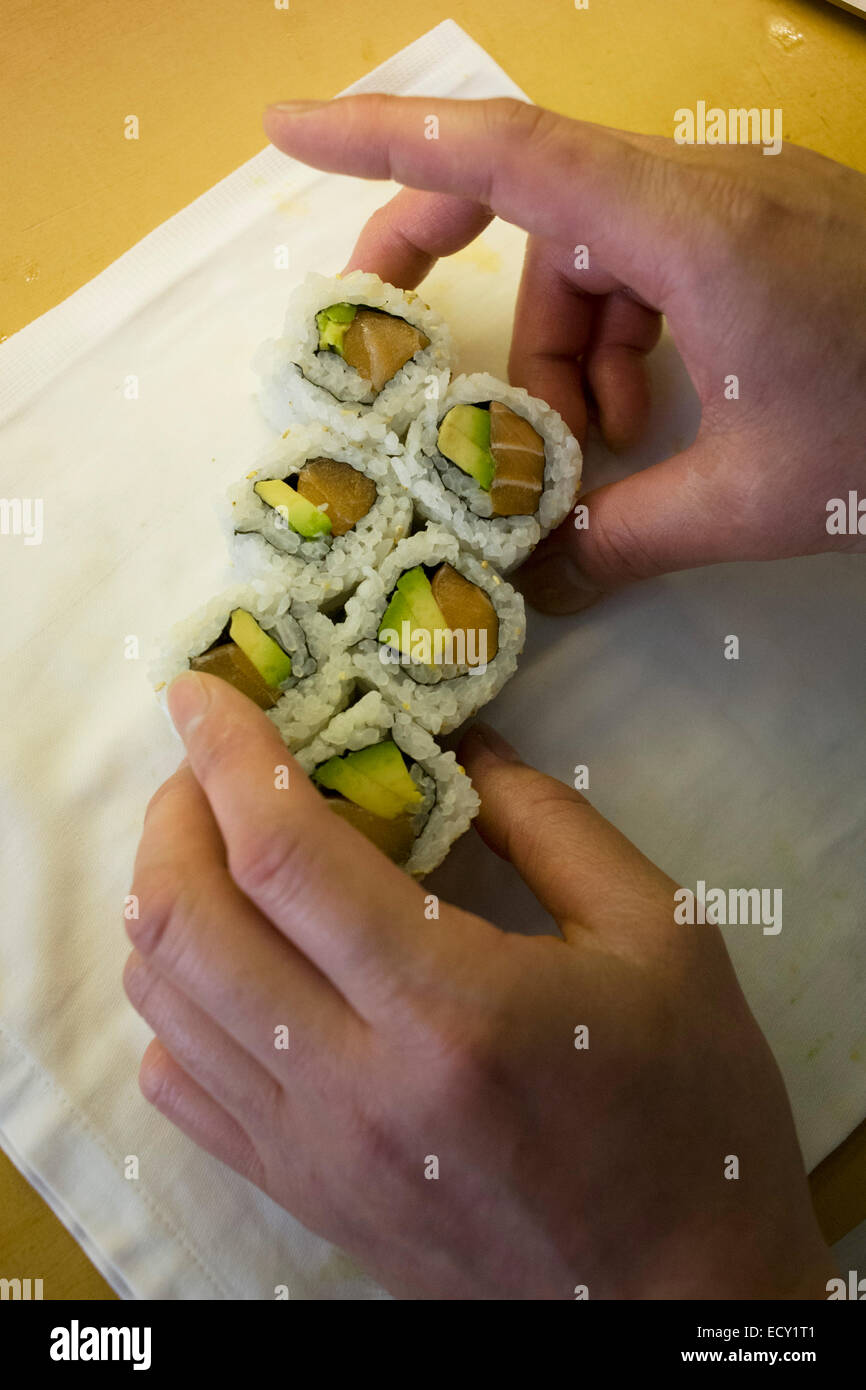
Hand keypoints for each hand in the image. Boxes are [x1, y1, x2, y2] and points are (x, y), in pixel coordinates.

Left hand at [124, 672, 833, 1298]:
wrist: (671, 1296)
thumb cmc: (686, 1110)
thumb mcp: (660, 936)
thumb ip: (551, 824)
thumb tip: (459, 742)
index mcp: (451, 1007)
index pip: (284, 854)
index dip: (227, 754)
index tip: (201, 690)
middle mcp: (353, 1083)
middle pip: (187, 923)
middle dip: (174, 813)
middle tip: (213, 763)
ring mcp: (312, 1150)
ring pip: (163, 1002)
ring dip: (164, 896)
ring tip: (214, 844)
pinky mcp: (301, 1192)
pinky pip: (181, 1087)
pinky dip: (175, 1002)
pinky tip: (233, 963)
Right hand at [264, 95, 865, 610]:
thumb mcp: (752, 499)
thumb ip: (625, 535)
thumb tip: (535, 583)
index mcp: (694, 230)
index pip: (509, 154)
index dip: (385, 140)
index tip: (286, 132)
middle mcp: (711, 186)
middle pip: (538, 199)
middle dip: (467, 282)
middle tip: (407, 356)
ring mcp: (747, 197)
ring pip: (598, 248)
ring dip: (567, 348)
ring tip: (591, 448)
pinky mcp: (773, 224)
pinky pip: (658, 260)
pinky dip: (628, 336)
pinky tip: (650, 418)